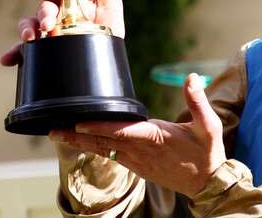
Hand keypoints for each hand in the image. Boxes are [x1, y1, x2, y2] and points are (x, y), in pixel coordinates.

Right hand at [0, 0, 124, 65]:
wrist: (107, 60)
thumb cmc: (110, 28)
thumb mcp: (110, 3)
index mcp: (66, 0)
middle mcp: (55, 16)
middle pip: (40, 10)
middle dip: (40, 15)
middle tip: (45, 24)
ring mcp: (48, 34)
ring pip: (31, 28)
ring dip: (27, 31)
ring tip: (32, 39)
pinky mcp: (45, 52)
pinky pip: (27, 54)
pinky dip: (15, 54)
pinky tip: (8, 59)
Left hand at [49, 73, 226, 197]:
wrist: (208, 183)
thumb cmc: (208, 152)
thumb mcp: (209, 125)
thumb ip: (198, 100)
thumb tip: (193, 77)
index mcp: (154, 137)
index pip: (121, 131)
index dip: (98, 127)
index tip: (78, 123)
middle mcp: (141, 151)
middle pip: (103, 142)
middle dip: (76, 136)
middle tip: (52, 130)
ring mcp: (137, 161)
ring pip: (103, 150)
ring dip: (80, 142)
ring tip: (58, 134)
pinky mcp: (137, 167)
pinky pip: (111, 155)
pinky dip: (94, 147)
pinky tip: (82, 142)